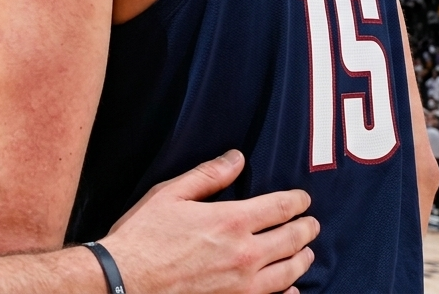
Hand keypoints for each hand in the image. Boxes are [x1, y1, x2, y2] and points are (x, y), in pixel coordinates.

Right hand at [98, 150, 317, 293]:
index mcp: (231, 221)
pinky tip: (292, 289)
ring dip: (302, 259)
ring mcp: (242, 285)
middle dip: (306, 229)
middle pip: (291, 240)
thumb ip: (208, 175)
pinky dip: (288, 292)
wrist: (126, 280)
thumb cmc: (143, 235)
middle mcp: (245, 254)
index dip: (297, 201)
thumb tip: (236, 158)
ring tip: (306, 253)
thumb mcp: (170, 194)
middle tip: (312, 224)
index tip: (303, 199)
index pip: (280, 207)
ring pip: (288, 272)